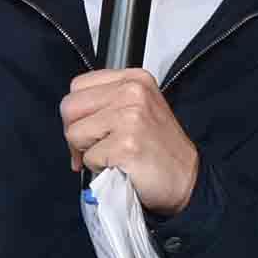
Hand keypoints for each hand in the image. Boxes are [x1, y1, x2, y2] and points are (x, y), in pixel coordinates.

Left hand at [60, 67, 199, 214]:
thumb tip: (70, 119)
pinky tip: (120, 166)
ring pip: (74, 133)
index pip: (78, 85)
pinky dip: (99, 169)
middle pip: (70, 107)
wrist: (187, 179)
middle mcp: (132, 92)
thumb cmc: (160, 148)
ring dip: (87, 152)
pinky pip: (89, 158)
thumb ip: (107, 102)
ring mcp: (130, 117)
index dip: (76, 113)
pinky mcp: (126, 145)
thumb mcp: (139, 108)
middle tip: (92, 148)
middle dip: (75, 133)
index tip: (89, 129)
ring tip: (111, 156)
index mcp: (134, 79)